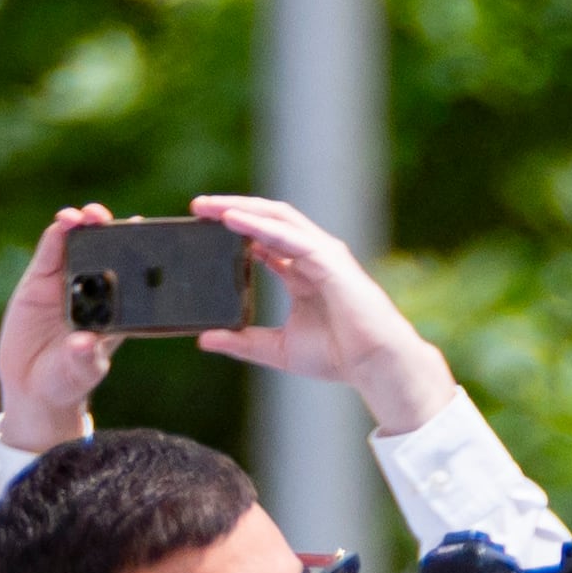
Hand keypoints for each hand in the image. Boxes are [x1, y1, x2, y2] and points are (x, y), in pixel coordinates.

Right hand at [0, 201, 126, 452]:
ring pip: (79, 244)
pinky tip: (64, 222)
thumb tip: (83, 343)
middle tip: (120, 222)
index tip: (152, 236)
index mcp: (115, 309)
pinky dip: (57, 234)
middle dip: (114, 232)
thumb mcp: (80, 372)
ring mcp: (66, 282)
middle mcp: (93, 290)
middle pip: (107, 251)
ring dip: (85, 225)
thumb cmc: (67, 381)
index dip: (142, 254)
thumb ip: (84, 358)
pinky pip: (50, 251)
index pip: (132, 276)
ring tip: (89, 216)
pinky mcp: (39, 280)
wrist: (32, 388)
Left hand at [192, 194, 462, 437]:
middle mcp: (310, 256)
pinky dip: (258, 225)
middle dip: (231, 209)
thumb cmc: (337, 356)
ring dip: (241, 208)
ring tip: (208, 207)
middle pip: (266, 219)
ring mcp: (321, 253)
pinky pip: (288, 235)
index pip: (262, 239)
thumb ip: (242, 342)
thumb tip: (204, 339)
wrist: (374, 365)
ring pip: (276, 217)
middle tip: (197, 207)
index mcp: (299, 272)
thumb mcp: (276, 349)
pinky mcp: (328, 258)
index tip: (201, 227)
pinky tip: (233, 220)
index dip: (234, 229)